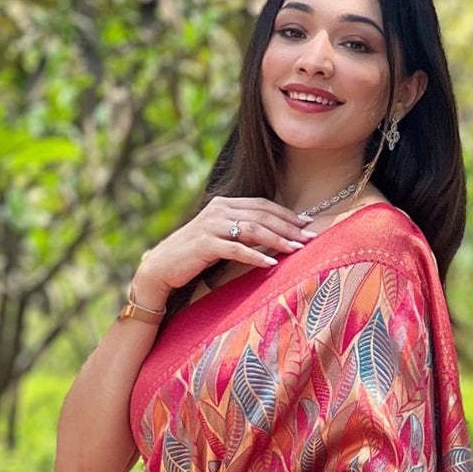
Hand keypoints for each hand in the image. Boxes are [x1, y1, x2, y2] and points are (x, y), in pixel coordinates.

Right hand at [134, 196, 313, 303]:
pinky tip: (271, 263)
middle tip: (310, 237)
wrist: (162, 267)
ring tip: (296, 250)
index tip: (307, 224)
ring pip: (253, 229)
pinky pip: (236, 249)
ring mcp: (211, 225)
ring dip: (278, 239)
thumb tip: (272, 236)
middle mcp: (218, 209)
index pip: (262, 205)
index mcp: (224, 204)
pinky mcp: (205, 244)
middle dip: (288, 227)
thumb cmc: (194, 255)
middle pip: (262, 215)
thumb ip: (241, 232)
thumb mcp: (220, 237)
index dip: (286, 214)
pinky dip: (255, 256)